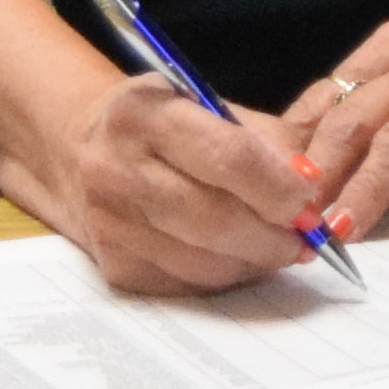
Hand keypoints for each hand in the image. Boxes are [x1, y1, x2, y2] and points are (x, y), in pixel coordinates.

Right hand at [0, 0, 327, 298]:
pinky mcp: (113, 267)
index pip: (228, 158)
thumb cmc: (158, 123)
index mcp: (145, 115)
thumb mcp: (204, 103)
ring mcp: (111, 224)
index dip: (278, 187)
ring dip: (255, 261)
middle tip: (308, 238)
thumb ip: (264, 139)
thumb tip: (313, 185)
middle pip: (216, 219)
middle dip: (274, 235)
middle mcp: (118, 170)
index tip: (311, 201)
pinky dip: (225, 277)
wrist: (75, 150)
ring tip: (280, 248)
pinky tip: (239, 258)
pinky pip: (186, 285)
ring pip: (204, 262)